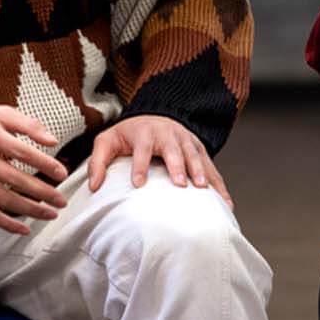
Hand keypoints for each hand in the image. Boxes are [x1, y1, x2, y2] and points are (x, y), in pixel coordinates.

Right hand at [0, 105, 69, 235]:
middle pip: (15, 179)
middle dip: (43, 192)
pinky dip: (6, 224)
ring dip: (30, 210)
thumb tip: (52, 141)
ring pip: (3, 199)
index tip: (63, 173)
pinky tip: (24, 228)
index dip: (45, 164)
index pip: (22, 152)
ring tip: (51, 213)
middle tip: (62, 199)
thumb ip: (26, 123)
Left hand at [88, 114, 231, 203]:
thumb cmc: (128, 135)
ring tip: (202, 189)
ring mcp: (186, 140)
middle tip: (180, 185)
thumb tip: (94, 187)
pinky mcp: (199, 148)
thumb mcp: (107, 141)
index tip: (138, 184)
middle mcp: (168, 134)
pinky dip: (218, 184)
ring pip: (195, 155)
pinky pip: (211, 166)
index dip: (140, 165)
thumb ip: (97, 162)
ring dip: (200, 171)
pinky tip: (225, 202)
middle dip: (178, 166)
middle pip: (174, 150)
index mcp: (144, 133)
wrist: (155, 117)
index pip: (142, 149)